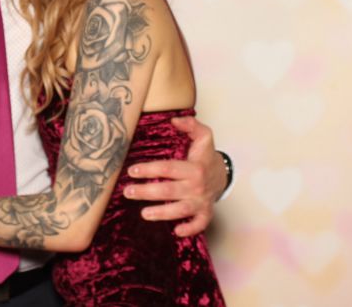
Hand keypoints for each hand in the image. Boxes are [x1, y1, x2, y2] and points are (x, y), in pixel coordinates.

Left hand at [122, 116, 225, 236]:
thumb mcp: (203, 136)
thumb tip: (174, 119)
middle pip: (168, 191)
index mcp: (194, 168)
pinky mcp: (205, 213)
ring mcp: (201, 201)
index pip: (167, 168)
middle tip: (128, 192)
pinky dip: (189, 229)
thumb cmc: (206, 156)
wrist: (224, 174)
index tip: (132, 170)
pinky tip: (176, 231)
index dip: (149, 169)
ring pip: (180, 210)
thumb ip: (190, 125)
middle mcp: (197, 186)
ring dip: (161, 213)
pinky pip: (199, 224)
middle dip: (146, 192)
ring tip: (143, 214)